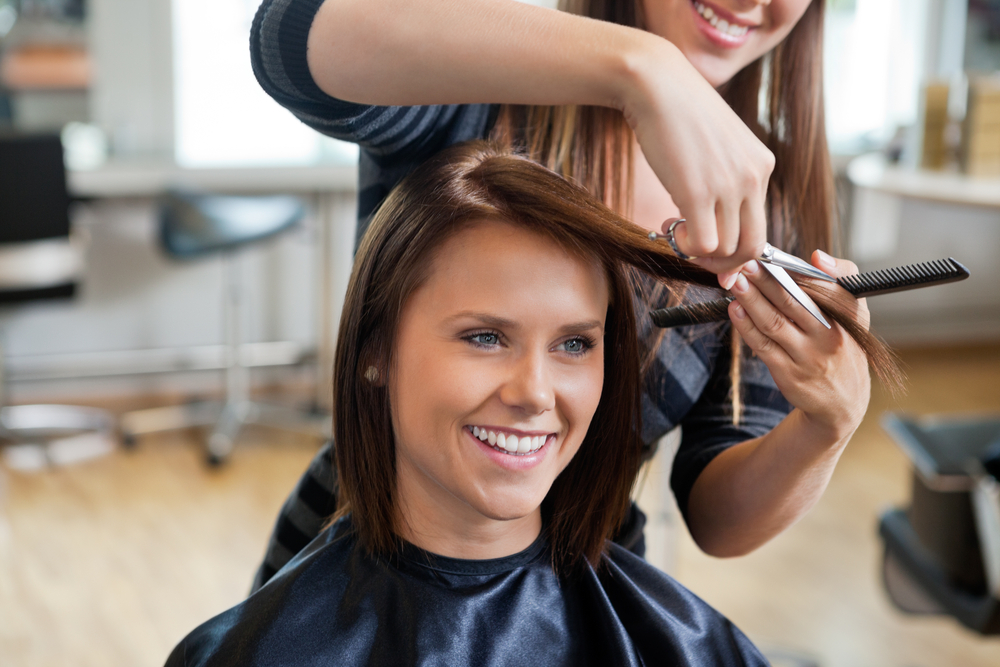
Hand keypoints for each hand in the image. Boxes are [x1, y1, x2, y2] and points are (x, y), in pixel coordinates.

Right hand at [622, 40, 772, 277]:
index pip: (760, 225)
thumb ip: (725, 177)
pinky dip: (685, 247)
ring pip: (726, 249)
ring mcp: (729, 186)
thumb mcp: (717, 145)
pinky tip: (669, 225)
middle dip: (724, 261)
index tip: (710, 244)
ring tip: (674, 225)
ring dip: (697, 250)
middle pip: (752, 246)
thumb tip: (714, 217)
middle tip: (694, 250)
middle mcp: (754, 177)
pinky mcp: (699, 193)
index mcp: (762, 165)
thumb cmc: (678, 113)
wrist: (656, 85)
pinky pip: (703, 244)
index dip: (735, 246)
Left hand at [725, 251, 870, 441]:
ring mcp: (807, 358)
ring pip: (774, 324)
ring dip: (752, 301)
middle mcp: (829, 337)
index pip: (825, 289)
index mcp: (847, 317)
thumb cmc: (842, 344)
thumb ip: (839, 279)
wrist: (842, 400)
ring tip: (735, 282)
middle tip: (746, 264)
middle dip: (766, 281)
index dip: (797, 271)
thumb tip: (816, 256)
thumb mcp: (854, 313)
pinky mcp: (788, 374)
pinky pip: (764, 346)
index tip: (772, 257)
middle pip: (792, 303)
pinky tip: (735, 310)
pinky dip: (747, 327)